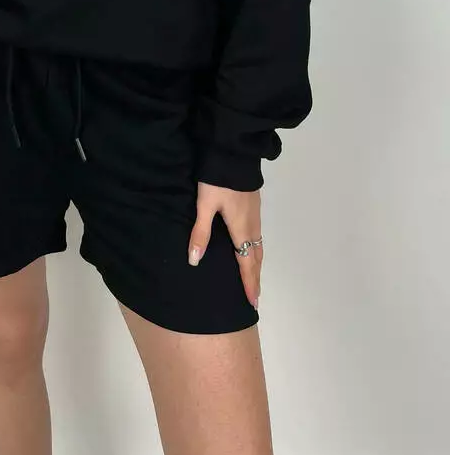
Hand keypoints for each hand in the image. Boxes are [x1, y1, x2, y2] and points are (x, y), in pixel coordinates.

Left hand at [188, 181, 262, 309]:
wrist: (234, 152)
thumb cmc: (218, 179)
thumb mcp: (205, 205)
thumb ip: (200, 232)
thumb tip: (194, 261)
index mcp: (241, 227)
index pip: (246, 262)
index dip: (248, 283)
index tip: (252, 302)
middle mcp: (252, 224)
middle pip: (256, 256)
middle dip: (255, 277)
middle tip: (255, 296)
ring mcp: (255, 213)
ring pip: (258, 245)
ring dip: (256, 263)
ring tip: (253, 277)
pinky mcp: (254, 204)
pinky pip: (258, 234)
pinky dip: (256, 249)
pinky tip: (250, 247)